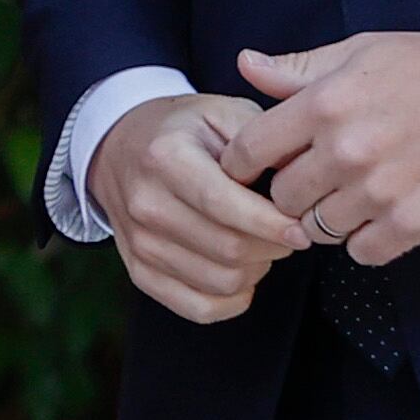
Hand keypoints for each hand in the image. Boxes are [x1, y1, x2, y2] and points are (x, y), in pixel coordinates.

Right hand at [85, 92, 312, 323]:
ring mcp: (140, 243)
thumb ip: (260, 139)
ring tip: (259, 244)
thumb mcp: (220, 111)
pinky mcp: (141, 272)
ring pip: (221, 282)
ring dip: (256, 269)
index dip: (269, 224)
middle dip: (272, 246)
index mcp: (166, 157)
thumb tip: (298, 176)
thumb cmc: (181, 131)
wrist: (119, 147)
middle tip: (285, 231)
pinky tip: (241, 273)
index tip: (300, 230)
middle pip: (229, 249)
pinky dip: (233, 300)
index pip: (223, 204)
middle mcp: (147, 203)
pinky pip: (200, 308)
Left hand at [217, 33, 419, 265]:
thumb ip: (297, 69)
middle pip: (281, 197)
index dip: (242, 162)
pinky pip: (361, 252)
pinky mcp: (413, 223)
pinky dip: (364, 240)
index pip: (250, 150)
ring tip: (349, 195)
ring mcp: (379, 192)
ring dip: (326, 216)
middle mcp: (345, 151)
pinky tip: (378, 215)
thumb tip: (245, 65)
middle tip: (311, 178)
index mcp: (324, 104)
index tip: (251, 167)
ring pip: (317, 229)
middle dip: (289, 189)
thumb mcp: (359, 52)